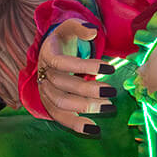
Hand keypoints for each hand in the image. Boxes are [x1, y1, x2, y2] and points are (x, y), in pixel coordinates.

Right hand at [35, 18, 115, 135]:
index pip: (63, 63)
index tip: (109, 67)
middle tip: (112, 90)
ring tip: (109, 106)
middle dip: (89, 90)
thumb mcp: (67, 27)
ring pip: (61, 103)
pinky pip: (60, 117)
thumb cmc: (62, 40)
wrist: (48, 54)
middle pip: (63, 86)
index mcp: (48, 55)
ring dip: (85, 107)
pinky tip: (94, 129)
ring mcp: (45, 92)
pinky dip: (75, 125)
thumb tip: (92, 32)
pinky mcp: (50, 104)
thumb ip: (79, 27)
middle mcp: (43, 75)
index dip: (85, 65)